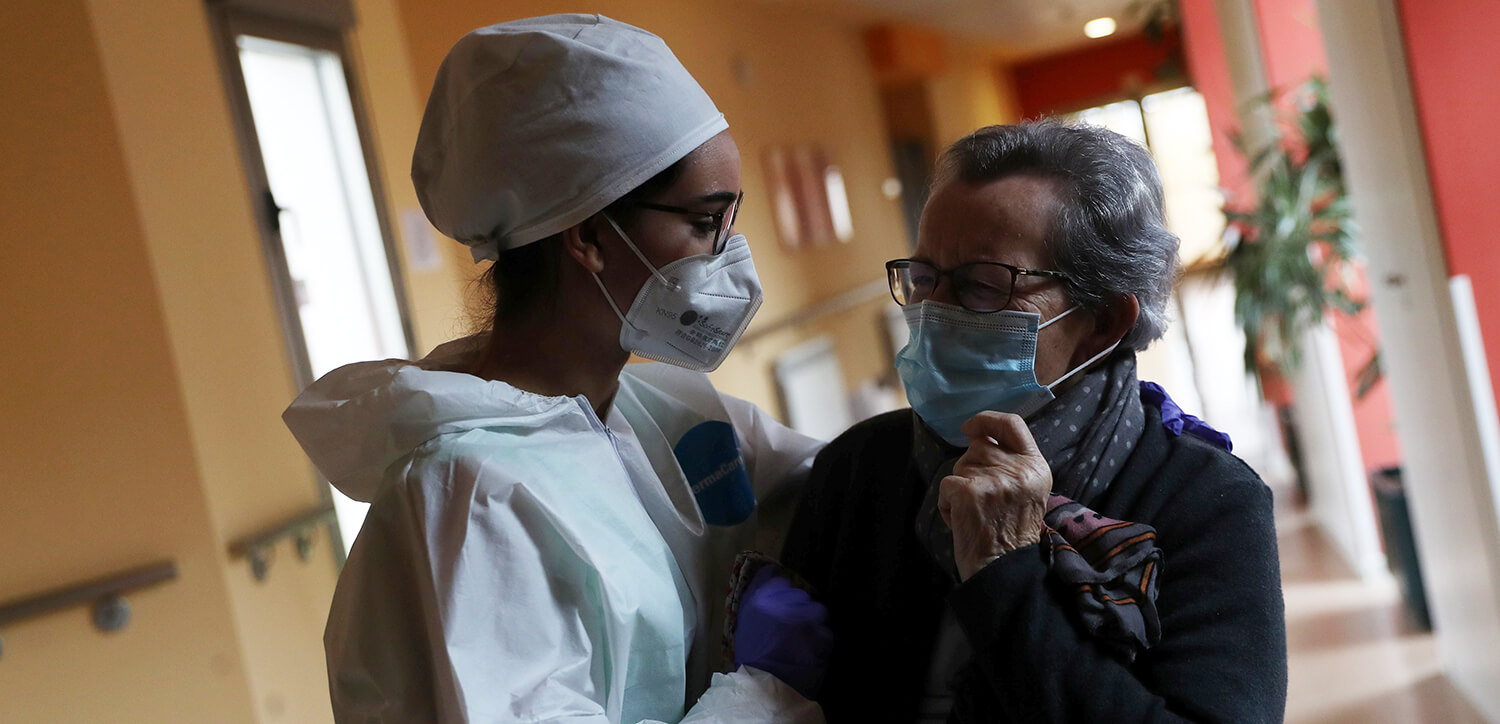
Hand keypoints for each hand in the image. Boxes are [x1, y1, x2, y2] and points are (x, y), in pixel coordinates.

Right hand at [733, 565, 831, 698]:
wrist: (766, 688)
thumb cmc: (750, 657)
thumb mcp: (744, 622)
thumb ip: (756, 600)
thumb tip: (768, 581)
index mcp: (761, 596)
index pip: (775, 575)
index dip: (777, 589)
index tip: (777, 600)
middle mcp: (786, 600)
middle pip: (798, 592)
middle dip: (795, 606)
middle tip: (789, 626)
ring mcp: (807, 617)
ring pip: (816, 609)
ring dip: (811, 621)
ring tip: (803, 639)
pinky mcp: (823, 635)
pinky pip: (825, 631)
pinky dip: (819, 641)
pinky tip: (809, 652)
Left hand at [938, 411, 1052, 580]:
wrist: (1004, 569)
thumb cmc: (1010, 534)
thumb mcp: (1025, 492)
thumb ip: (1010, 463)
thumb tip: (978, 434)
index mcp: (1036, 467)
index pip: (1012, 424)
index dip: (987, 419)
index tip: (970, 427)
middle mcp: (1019, 470)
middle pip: (978, 446)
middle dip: (970, 468)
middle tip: (981, 499)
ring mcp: (994, 479)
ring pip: (960, 465)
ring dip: (959, 488)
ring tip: (975, 513)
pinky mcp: (969, 491)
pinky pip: (945, 485)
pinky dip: (946, 504)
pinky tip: (961, 521)